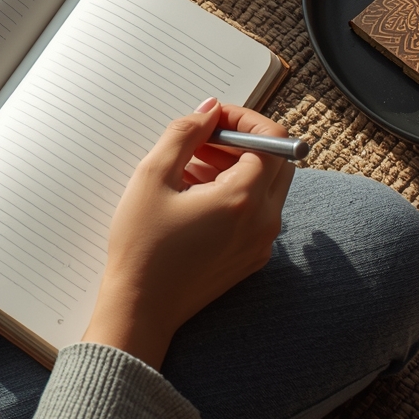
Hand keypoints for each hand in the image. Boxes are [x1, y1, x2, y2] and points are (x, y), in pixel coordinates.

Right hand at [81, 98, 294, 368]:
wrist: (141, 308)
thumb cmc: (141, 247)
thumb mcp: (152, 176)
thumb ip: (184, 133)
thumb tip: (210, 110)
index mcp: (242, 199)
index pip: (271, 138)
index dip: (242, 119)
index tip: (212, 120)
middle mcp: (262, 222)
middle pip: (277, 160)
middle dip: (242, 142)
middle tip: (202, 143)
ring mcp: (261, 243)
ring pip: (267, 186)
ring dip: (237, 167)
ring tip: (190, 169)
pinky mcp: (251, 257)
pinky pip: (257, 212)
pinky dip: (235, 194)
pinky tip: (195, 198)